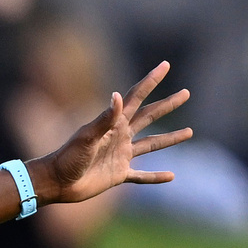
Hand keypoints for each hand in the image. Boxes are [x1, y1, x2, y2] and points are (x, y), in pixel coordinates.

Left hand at [39, 61, 192, 203]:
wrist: (57, 182)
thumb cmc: (68, 157)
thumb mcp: (87, 136)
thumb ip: (104, 119)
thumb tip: (117, 96)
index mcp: (113, 124)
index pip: (136, 97)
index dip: (150, 81)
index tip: (165, 64)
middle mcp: (120, 137)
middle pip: (149, 116)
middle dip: (167, 105)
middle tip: (186, 93)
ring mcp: (121, 155)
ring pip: (151, 145)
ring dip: (170, 139)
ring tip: (190, 132)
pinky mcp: (119, 174)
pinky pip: (142, 176)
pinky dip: (156, 176)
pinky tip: (171, 176)